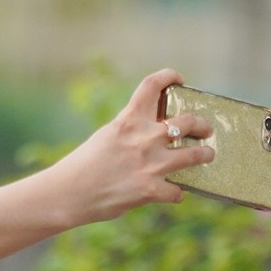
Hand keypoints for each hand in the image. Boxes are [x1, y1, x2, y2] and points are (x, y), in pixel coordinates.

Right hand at [50, 68, 215, 224]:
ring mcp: (150, 165)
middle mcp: (144, 139)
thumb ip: (129, 132)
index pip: (153, 85)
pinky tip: (172, 194)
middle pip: (189, 120)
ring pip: (196, 155)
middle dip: (202, 125)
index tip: (178, 79)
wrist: (65, 195)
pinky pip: (177, 191)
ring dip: (204, 155)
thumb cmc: (80, 168)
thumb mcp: (104, 138)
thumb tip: (152, 135)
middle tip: (205, 129)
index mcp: (128, 121)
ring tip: (206, 156)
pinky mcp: (151, 190)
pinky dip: (175, 193)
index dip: (170, 76)